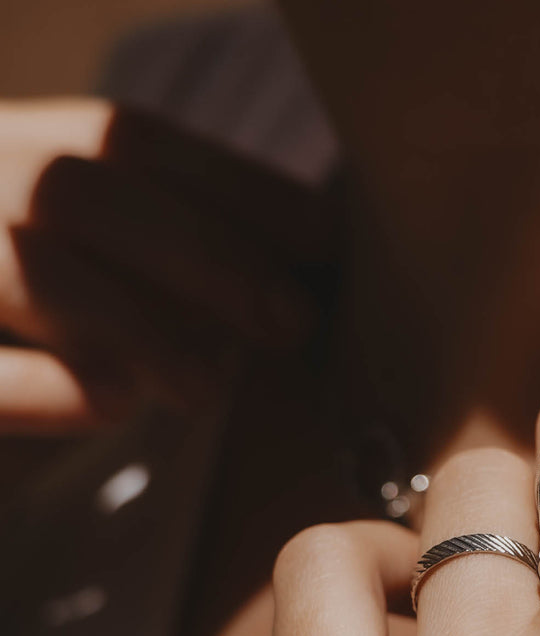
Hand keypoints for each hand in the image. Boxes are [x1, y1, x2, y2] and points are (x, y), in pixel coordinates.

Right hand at [0, 98, 335, 432]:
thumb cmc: (40, 324)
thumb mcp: (102, 263)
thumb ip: (168, 253)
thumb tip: (291, 281)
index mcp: (15, 149)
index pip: (129, 141)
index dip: (235, 187)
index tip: (324, 241)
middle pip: (78, 190)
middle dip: (205, 254)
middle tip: (289, 322)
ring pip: (27, 267)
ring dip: (135, 324)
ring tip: (209, 391)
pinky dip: (43, 390)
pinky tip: (115, 405)